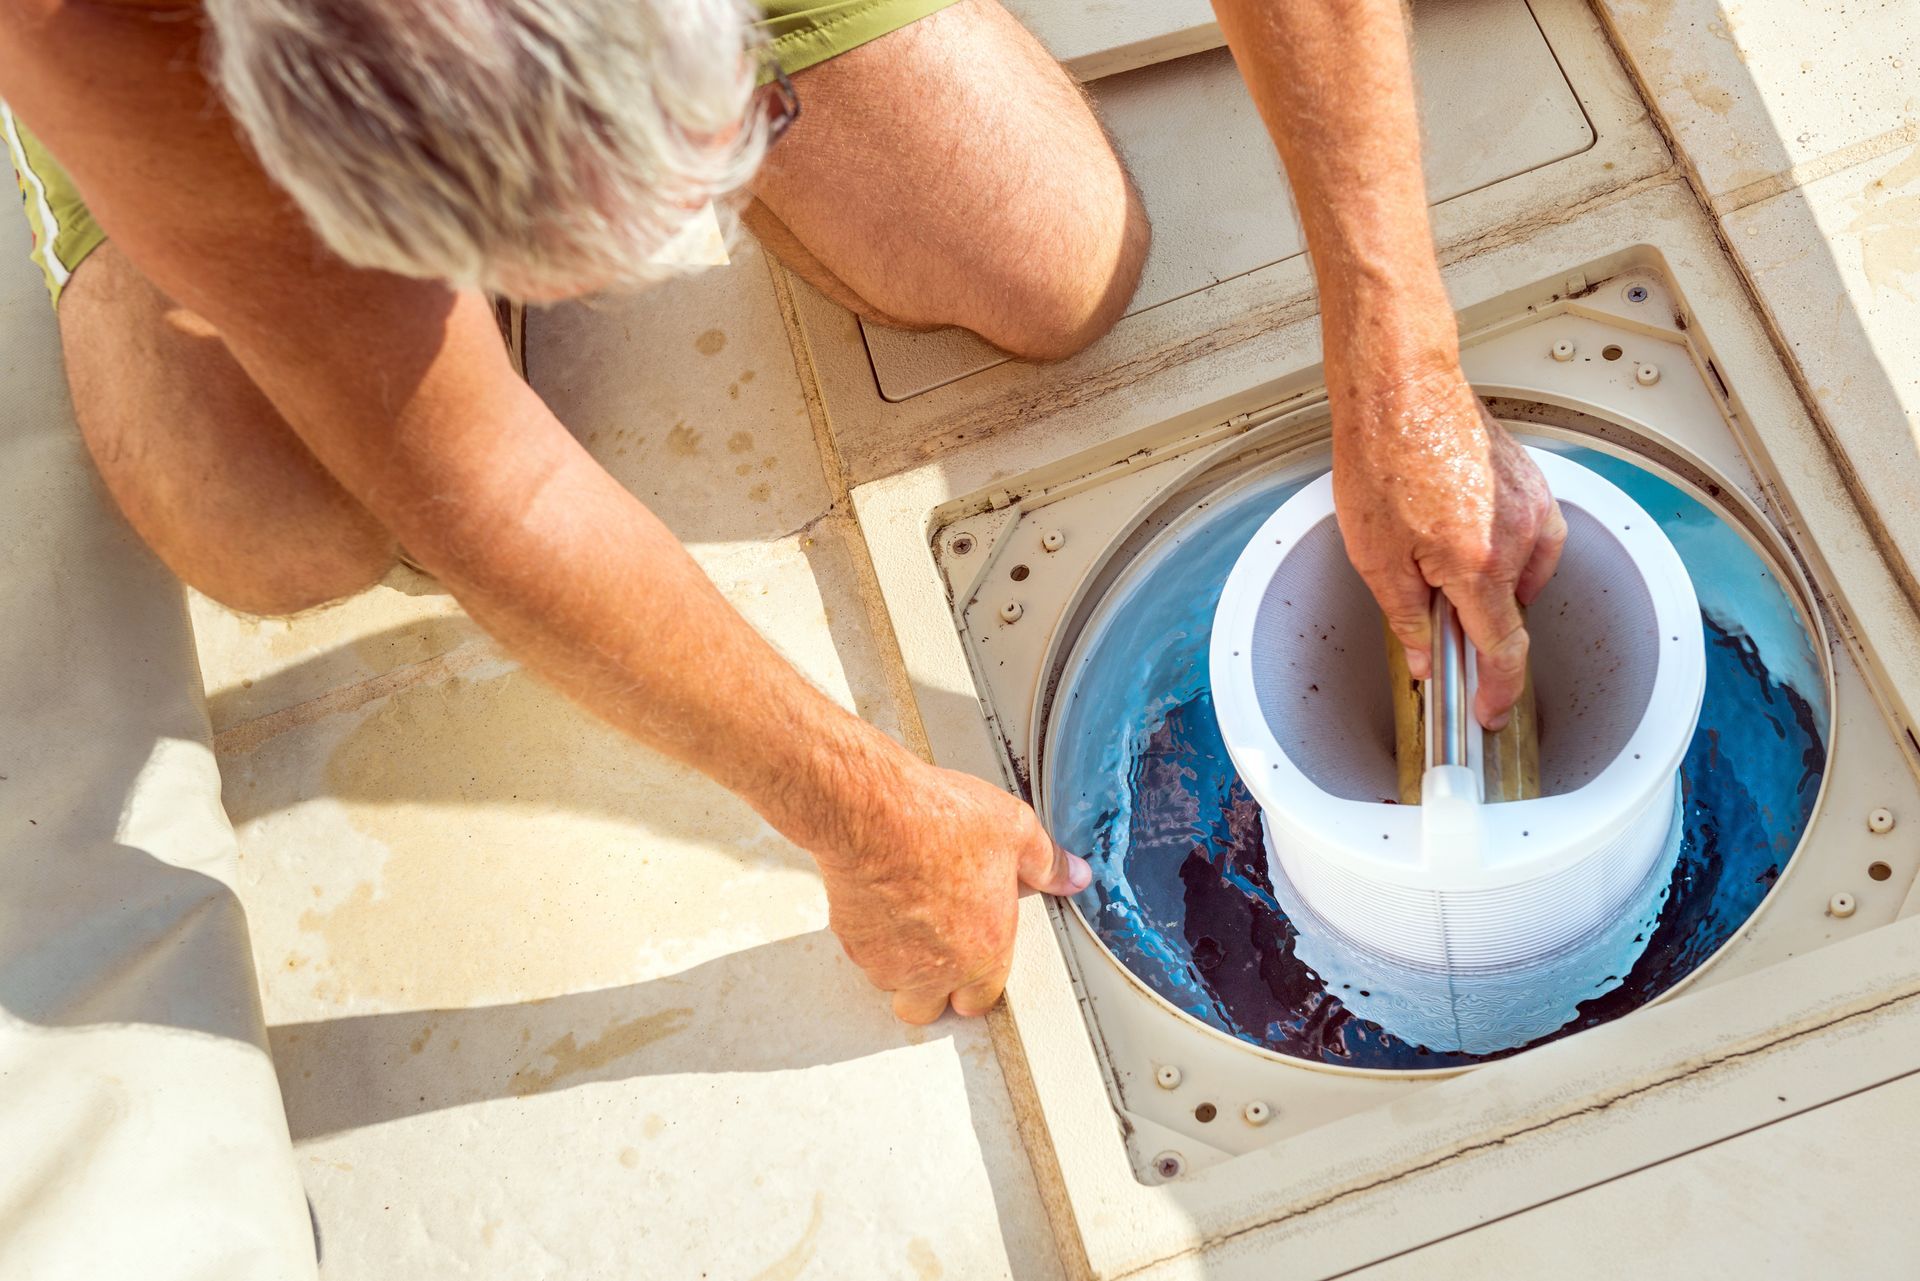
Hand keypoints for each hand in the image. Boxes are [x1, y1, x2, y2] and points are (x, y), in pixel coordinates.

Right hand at [816, 763, 1089, 1023]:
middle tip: (937, 949)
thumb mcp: (1014, 829)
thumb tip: (1073, 875)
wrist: (875, 815)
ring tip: (906, 921)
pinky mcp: (854, 943)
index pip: (982, 1000)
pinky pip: (863, 957)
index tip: (975, 956)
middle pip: (929, 1009)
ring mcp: (890, 961)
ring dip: (899, 965)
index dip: (978, 983)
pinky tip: (881, 902)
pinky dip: (871, 940)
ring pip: (892, 984)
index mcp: (985, 949)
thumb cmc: (939, 822)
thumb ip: (1047, 861)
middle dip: (933, 989)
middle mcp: (937, 968)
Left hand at [1331, 362, 1566, 728]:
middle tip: (1431, 602)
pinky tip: (1460, 525)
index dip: (1499, 691)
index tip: (1491, 712)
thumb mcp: (1375, 557)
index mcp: (1480, 565)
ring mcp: (1534, 507)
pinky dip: (1501, 545)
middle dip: (1476, 618)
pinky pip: (1530, 536)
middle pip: (1511, 610)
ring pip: (1524, 573)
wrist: (1402, 388)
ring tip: (1438, 550)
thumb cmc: (1382, 458)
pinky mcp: (1535, 484)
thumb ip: (1406, 616)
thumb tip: (1424, 657)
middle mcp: (1521, 538)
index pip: (1504, 650)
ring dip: (1489, 580)